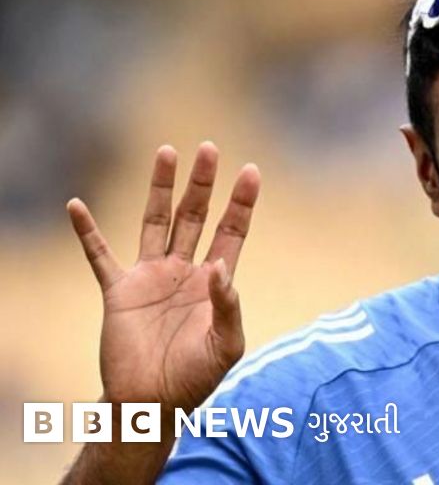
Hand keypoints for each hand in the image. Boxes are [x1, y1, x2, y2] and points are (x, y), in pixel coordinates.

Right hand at [67, 142, 259, 411]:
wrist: (152, 403)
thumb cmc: (195, 378)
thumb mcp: (226, 346)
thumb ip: (229, 307)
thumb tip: (221, 269)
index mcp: (214, 281)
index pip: (231, 232)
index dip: (241, 202)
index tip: (250, 170)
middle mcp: (184, 271)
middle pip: (195, 216)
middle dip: (202, 183)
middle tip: (207, 147)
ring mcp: (151, 278)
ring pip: (155, 221)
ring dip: (160, 188)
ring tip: (166, 151)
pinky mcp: (119, 291)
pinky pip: (99, 256)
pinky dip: (86, 232)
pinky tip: (75, 206)